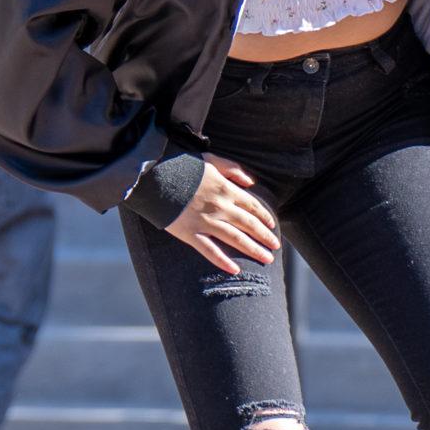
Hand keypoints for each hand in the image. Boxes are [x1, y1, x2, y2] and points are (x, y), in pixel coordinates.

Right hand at [164, 153, 279, 274]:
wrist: (154, 176)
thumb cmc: (182, 166)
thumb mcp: (210, 159)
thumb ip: (233, 169)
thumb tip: (251, 182)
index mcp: (225, 189)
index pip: (252, 206)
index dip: (264, 217)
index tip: (272, 226)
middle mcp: (220, 207)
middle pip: (248, 224)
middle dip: (265, 237)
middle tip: (275, 247)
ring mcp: (205, 222)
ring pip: (235, 239)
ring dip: (253, 250)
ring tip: (266, 259)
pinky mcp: (190, 233)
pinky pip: (209, 250)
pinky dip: (223, 261)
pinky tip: (235, 270)